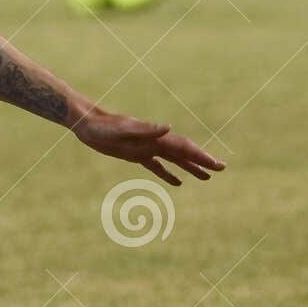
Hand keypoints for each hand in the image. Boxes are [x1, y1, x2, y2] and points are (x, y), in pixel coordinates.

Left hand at [71, 108, 223, 185]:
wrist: (87, 123)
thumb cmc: (103, 126)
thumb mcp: (122, 129)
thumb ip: (145, 129)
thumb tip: (168, 127)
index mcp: (155, 136)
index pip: (184, 147)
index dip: (202, 156)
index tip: (217, 165)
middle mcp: (154, 141)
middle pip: (184, 153)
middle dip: (202, 161)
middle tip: (220, 169)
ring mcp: (146, 148)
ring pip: (174, 160)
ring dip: (190, 167)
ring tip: (206, 178)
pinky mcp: (135, 154)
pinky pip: (156, 166)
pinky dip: (168, 174)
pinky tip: (177, 183)